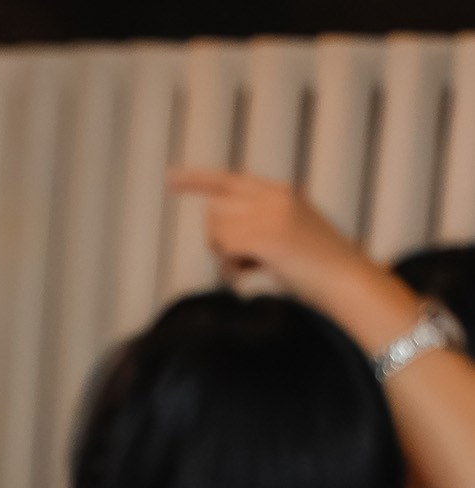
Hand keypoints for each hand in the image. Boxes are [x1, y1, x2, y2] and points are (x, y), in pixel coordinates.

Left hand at [166, 167, 361, 299]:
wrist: (349, 281)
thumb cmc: (318, 271)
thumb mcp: (288, 239)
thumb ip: (257, 231)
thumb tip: (222, 242)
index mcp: (281, 192)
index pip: (228, 179)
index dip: (197, 179)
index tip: (169, 177)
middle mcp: (275, 196)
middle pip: (215, 209)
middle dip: (217, 239)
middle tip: (238, 263)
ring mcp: (272, 214)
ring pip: (216, 227)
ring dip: (224, 255)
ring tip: (248, 269)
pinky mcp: (268, 235)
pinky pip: (225, 247)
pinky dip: (229, 267)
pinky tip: (246, 276)